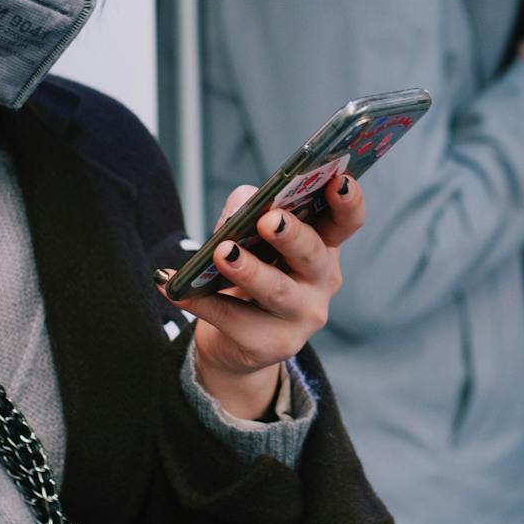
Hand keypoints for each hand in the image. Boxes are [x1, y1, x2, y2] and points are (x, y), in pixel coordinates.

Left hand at [155, 177, 366, 420]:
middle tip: (270, 220)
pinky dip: (201, 302)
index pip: (346, 221)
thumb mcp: (251, 236)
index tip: (339, 179)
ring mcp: (301, 317)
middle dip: (292, 235)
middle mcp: (321, 281)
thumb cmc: (251, 272)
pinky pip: (233, 319)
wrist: (235, 339)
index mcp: (324, 246)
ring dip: (249, 271)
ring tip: (223, 253)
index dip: (349, 201)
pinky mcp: (271, 345)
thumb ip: (248, 211)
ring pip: (277, 291)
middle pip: (313, 254)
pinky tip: (174, 287)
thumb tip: (243, 206)